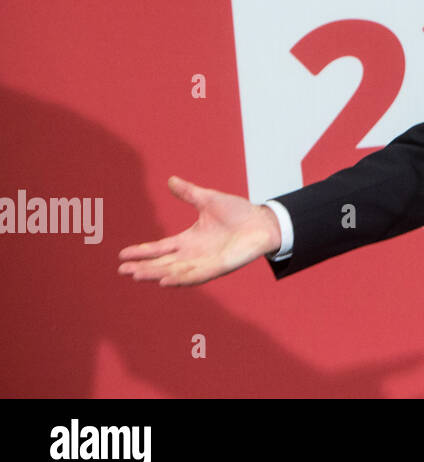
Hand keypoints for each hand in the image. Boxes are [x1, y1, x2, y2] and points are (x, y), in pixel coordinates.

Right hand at [118, 176, 282, 285]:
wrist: (263, 222)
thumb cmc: (238, 212)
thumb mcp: (208, 200)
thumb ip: (189, 193)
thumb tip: (171, 180)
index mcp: (188, 240)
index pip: (160, 248)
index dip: (142, 251)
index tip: (122, 254)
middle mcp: (193, 254)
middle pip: (162, 263)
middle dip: (142, 267)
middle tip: (122, 270)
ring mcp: (204, 262)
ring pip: (174, 272)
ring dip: (155, 274)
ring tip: (136, 276)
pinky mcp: (217, 268)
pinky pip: (195, 276)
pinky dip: (179, 279)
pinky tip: (164, 281)